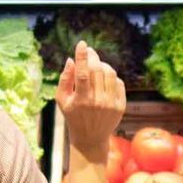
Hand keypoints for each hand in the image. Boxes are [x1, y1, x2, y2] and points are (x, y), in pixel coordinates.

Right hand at [55, 41, 125, 160]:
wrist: (90, 138)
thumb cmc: (73, 116)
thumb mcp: (62, 100)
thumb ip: (64, 79)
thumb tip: (71, 60)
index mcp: (81, 100)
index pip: (82, 73)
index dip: (82, 56)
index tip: (82, 44)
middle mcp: (97, 102)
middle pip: (97, 70)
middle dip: (92, 56)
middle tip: (89, 51)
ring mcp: (111, 104)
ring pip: (110, 73)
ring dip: (103, 65)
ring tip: (96, 66)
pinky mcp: (121, 106)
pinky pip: (119, 82)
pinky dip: (111, 76)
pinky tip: (104, 79)